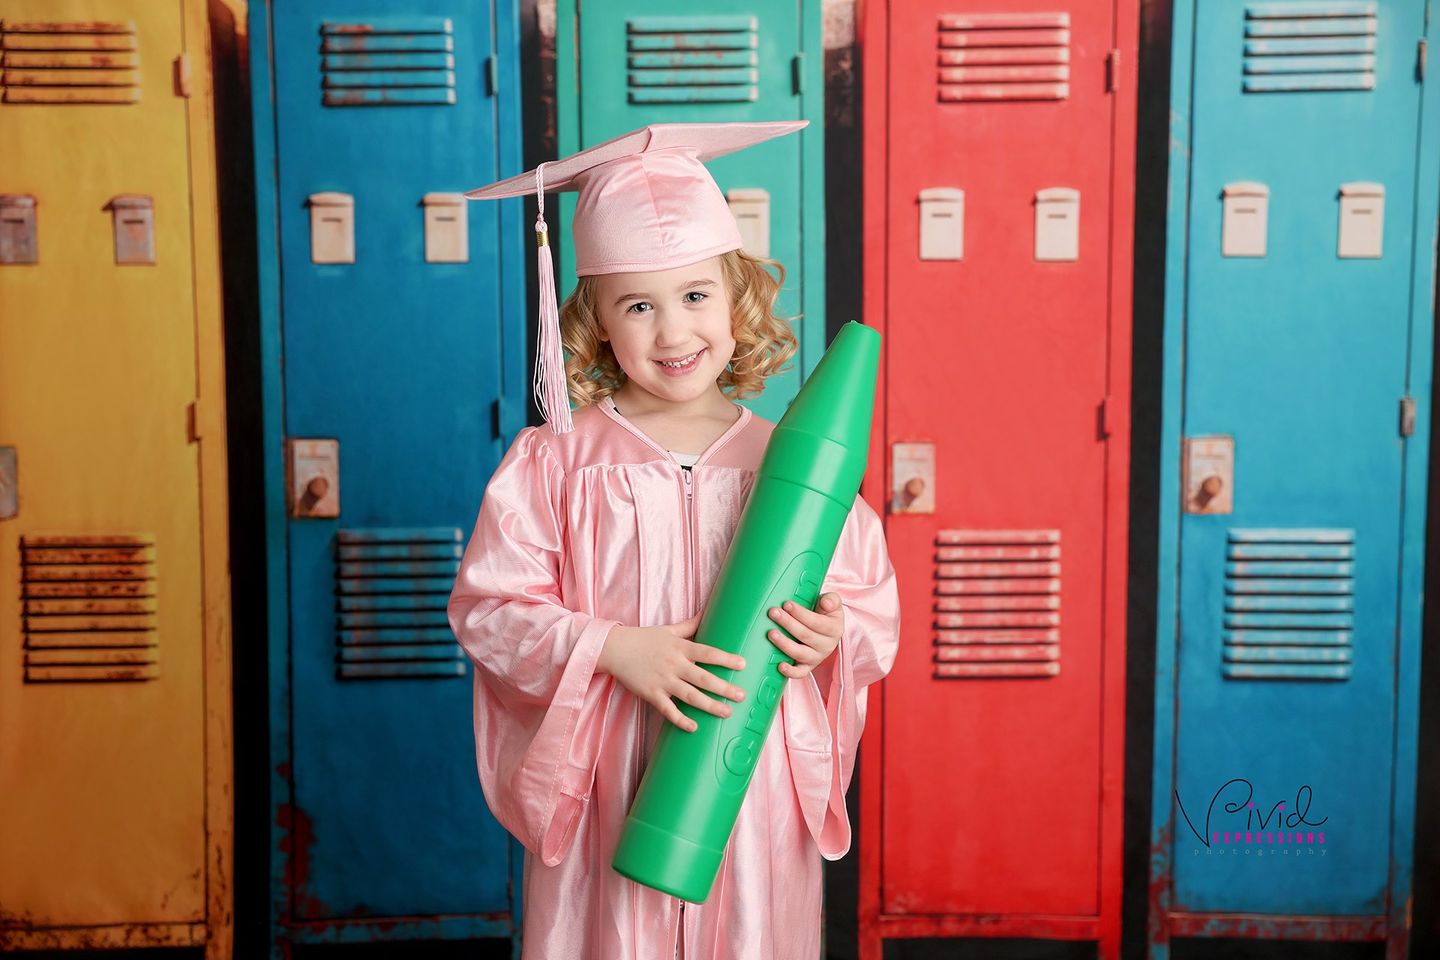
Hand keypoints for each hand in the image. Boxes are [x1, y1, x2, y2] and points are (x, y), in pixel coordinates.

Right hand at [596, 614, 746, 732]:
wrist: (615, 649)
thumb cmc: (644, 638)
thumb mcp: (669, 629)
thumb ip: (690, 624)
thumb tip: (708, 610)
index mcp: (680, 648)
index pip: (707, 653)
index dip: (726, 659)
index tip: (743, 665)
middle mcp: (674, 664)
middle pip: (703, 677)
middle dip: (724, 688)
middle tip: (742, 696)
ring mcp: (662, 680)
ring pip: (690, 696)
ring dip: (709, 706)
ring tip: (727, 712)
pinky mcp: (651, 694)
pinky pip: (668, 709)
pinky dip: (680, 719)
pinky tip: (694, 727)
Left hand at [767, 593, 843, 679]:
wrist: (826, 630)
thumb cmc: (826, 613)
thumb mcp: (833, 603)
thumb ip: (832, 600)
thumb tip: (825, 603)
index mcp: (834, 629)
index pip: (817, 622)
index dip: (801, 613)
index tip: (787, 604)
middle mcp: (827, 646)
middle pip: (805, 636)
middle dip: (788, 623)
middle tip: (773, 612)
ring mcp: (816, 658)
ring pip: (800, 653)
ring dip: (784, 644)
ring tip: (771, 633)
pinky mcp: (808, 667)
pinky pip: (800, 673)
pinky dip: (790, 672)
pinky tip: (780, 665)